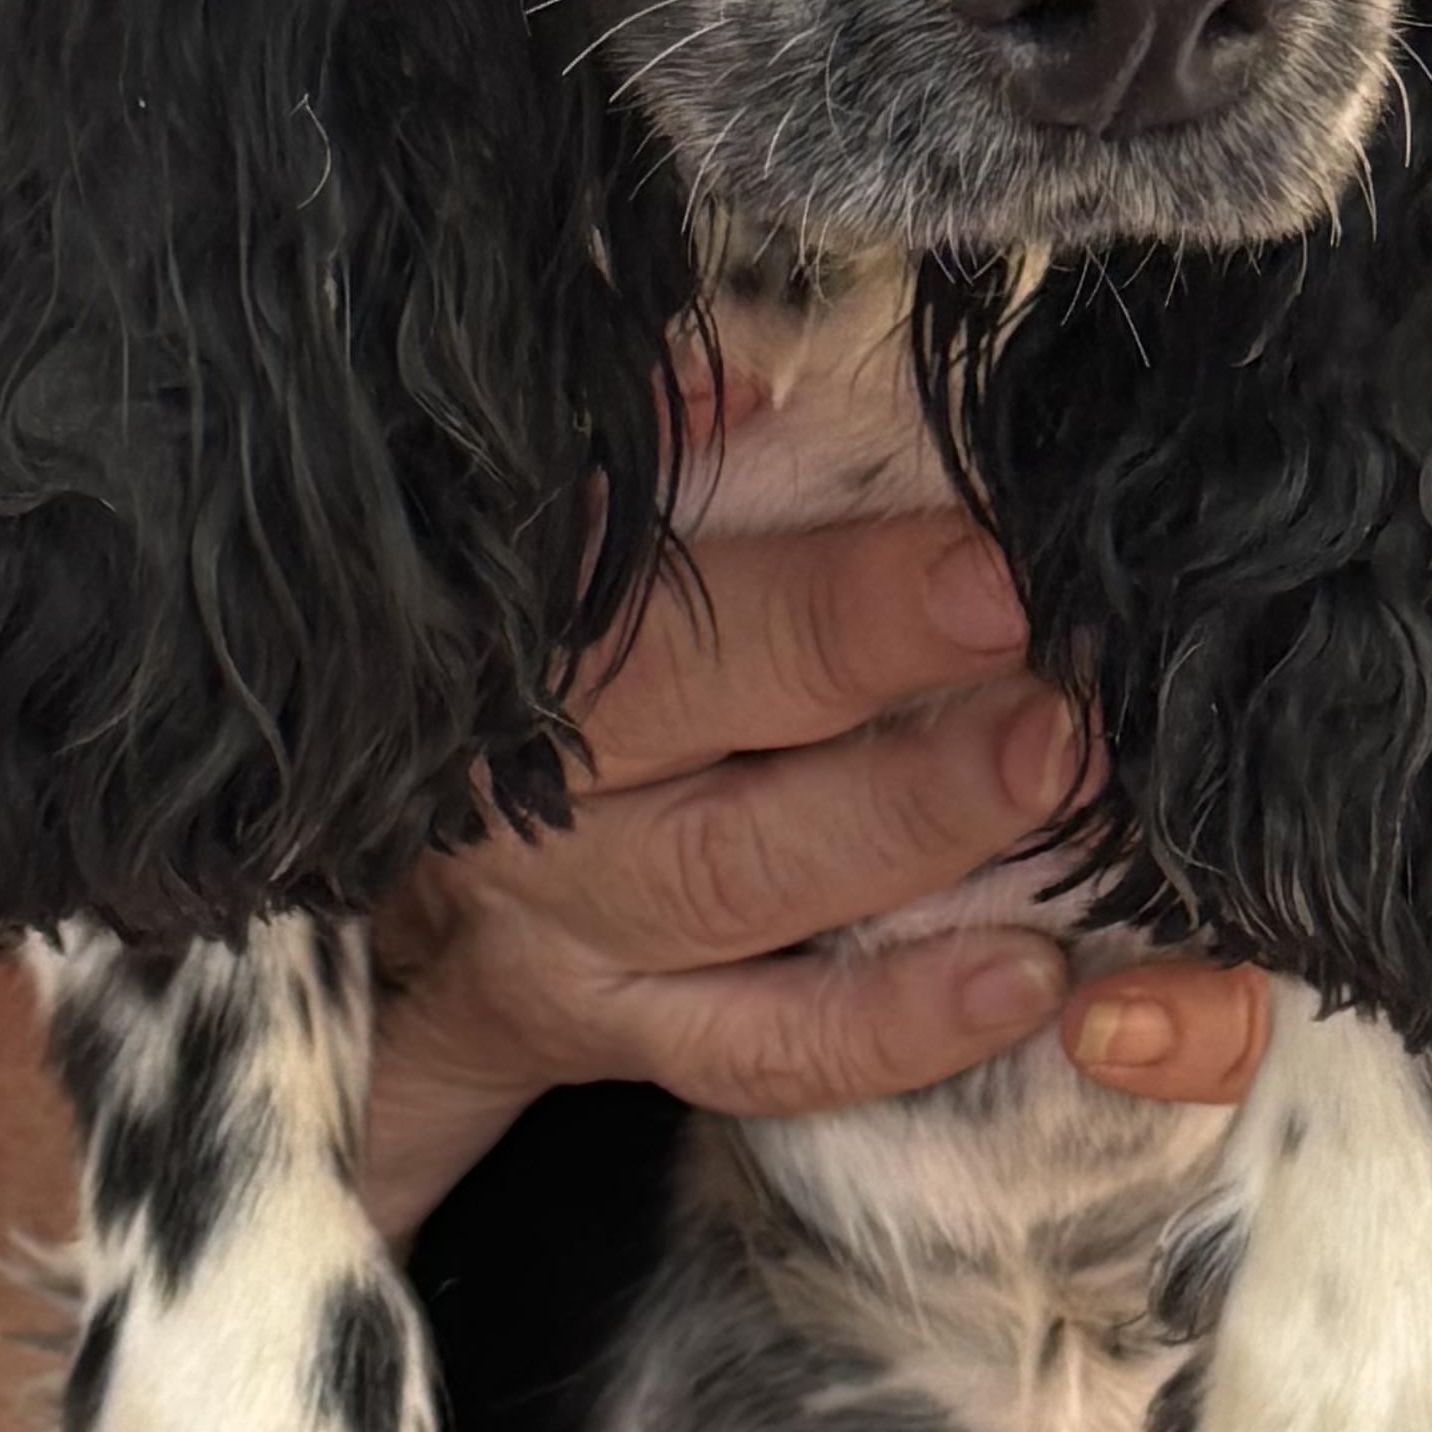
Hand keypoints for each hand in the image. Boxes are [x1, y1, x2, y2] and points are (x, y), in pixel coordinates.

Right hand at [360, 513, 1264, 1231]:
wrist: (371, 901)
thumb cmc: (511, 681)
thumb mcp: (536, 554)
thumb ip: (633, 460)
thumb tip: (744, 383)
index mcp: (511, 632)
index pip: (661, 582)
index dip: (826, 577)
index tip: (990, 558)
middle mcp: (519, 776)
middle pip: (691, 712)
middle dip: (872, 674)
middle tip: (1050, 667)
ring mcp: (560, 922)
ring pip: (729, 886)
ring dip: (907, 832)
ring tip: (1061, 781)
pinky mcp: (608, 1034)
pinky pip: (752, 1048)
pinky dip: (892, 1028)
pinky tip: (1028, 981)